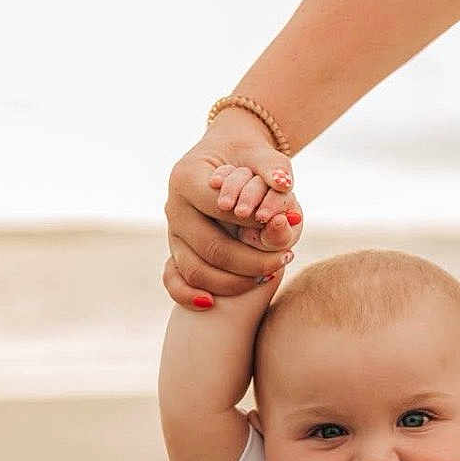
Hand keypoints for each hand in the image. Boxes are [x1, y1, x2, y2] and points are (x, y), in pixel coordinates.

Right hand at [163, 109, 305, 307]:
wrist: (228, 157)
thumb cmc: (250, 158)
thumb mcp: (267, 158)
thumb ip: (277, 174)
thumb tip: (286, 205)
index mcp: (187, 177)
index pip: (223, 209)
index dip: (256, 223)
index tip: (285, 228)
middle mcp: (173, 206)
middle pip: (211, 247)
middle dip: (253, 261)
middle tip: (286, 260)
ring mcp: (173, 232)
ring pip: (195, 269)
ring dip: (234, 281)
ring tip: (269, 275)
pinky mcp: (176, 251)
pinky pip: (174, 280)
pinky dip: (189, 295)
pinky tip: (212, 303)